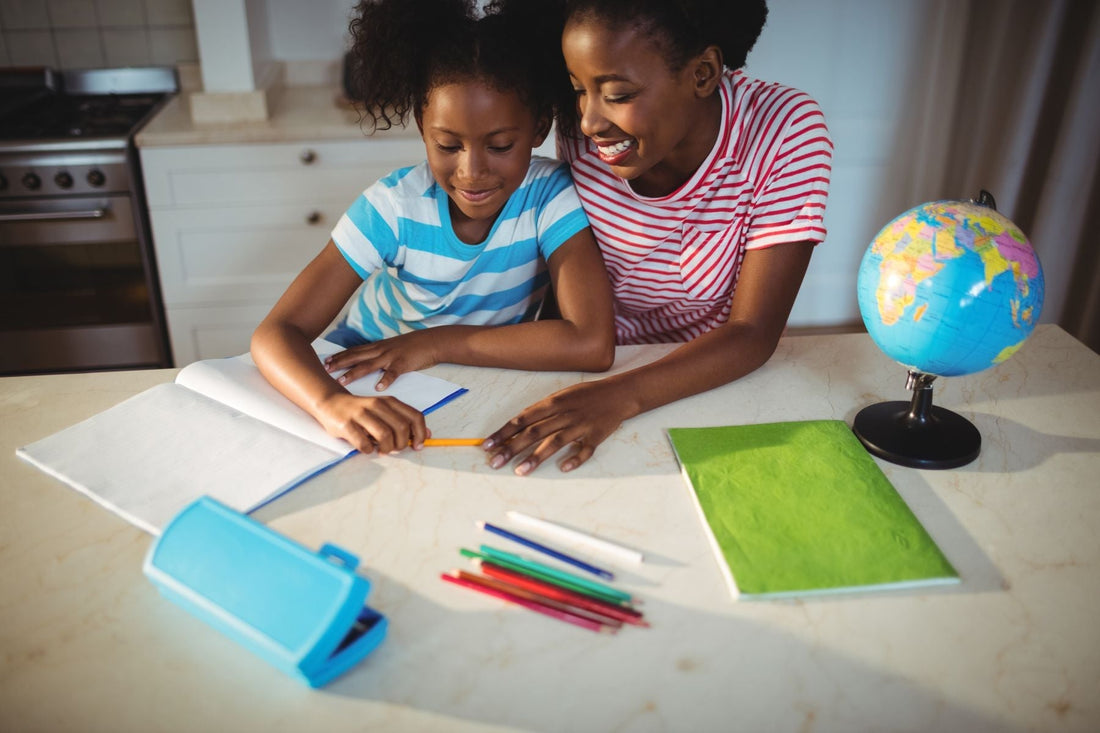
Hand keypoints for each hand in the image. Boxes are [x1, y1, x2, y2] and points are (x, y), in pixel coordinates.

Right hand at [314, 391, 428, 453]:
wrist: (331, 402)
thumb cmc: (362, 411)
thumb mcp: (385, 411)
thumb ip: (404, 420)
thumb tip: (427, 435)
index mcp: (389, 401)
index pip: (415, 416)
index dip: (420, 434)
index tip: (417, 446)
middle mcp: (377, 405)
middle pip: (402, 428)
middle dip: (401, 444)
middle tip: (394, 449)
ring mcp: (361, 414)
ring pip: (385, 435)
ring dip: (386, 449)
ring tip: (381, 450)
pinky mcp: (346, 425)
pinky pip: (363, 443)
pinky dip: (368, 450)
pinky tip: (366, 448)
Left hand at [324, 331, 440, 390]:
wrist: (431, 341)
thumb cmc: (413, 346)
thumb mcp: (392, 347)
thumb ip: (380, 354)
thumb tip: (368, 362)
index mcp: (378, 347)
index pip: (355, 351)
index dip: (340, 356)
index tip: (326, 360)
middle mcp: (381, 350)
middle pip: (357, 356)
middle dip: (340, 363)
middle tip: (325, 369)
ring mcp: (392, 356)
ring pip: (370, 365)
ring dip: (355, 372)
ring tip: (342, 380)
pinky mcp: (404, 363)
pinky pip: (393, 373)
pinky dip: (386, 380)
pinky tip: (378, 388)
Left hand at [483, 379, 633, 474]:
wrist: (618, 393)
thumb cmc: (585, 395)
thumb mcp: (560, 396)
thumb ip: (540, 412)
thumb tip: (516, 428)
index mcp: (553, 402)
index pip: (522, 419)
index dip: (504, 432)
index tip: (487, 445)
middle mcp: (564, 414)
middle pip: (534, 432)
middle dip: (512, 448)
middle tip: (495, 463)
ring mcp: (580, 425)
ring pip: (555, 442)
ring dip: (536, 457)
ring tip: (520, 471)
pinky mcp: (596, 436)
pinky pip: (584, 450)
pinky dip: (575, 459)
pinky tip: (563, 468)